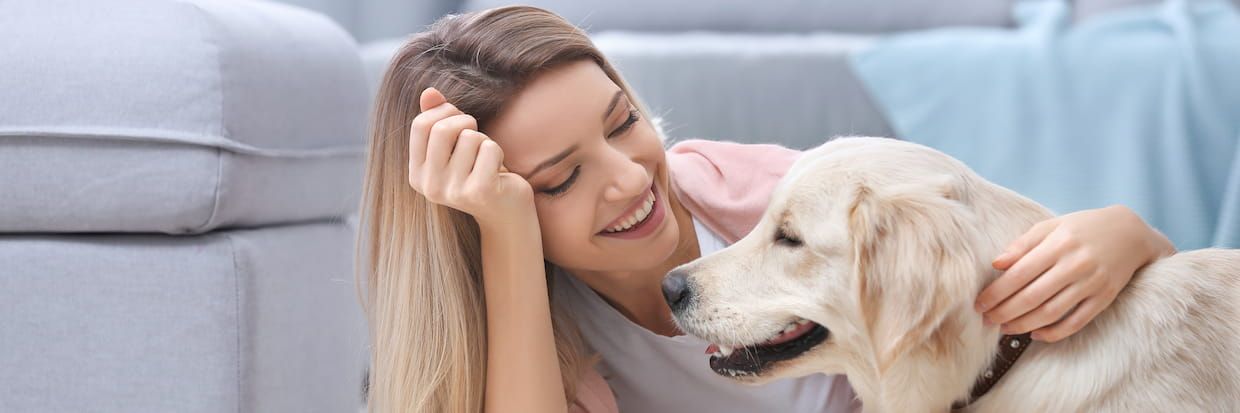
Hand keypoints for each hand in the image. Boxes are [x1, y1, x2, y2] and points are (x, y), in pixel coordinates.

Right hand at [407, 87, 534, 226]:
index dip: (444, 112)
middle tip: (477, 135)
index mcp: (417, 175)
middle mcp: (430, 187)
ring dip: (485, 141)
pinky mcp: (480, 191)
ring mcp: (454, 192)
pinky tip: (498, 171)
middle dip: (466, 122)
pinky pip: (489, 148)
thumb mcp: (454, 146)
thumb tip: (429, 92)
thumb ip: (438, 119)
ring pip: (470, 137)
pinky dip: (498, 152)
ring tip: (486, 160)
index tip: (459, 119)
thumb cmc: (478, 172)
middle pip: (442, 129)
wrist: (506, 212)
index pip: (420, 125)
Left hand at [974, 205, 1175, 341]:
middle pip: (1032, 297)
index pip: (1019, 274)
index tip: (979, 303)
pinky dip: (1053, 332)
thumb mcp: (1051, 226)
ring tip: (1004, 328)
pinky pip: (1075, 323)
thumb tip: (996, 264)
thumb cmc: (1081, 228)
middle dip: (1005, 312)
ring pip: (1051, 313)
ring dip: (1023, 325)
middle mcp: (1076, 265)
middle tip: (987, 320)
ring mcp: (1092, 284)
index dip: (996, 292)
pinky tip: (1034, 334)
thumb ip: (1022, 245)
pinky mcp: (1104, 299)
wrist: (1129, 234)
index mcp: (1059, 244)